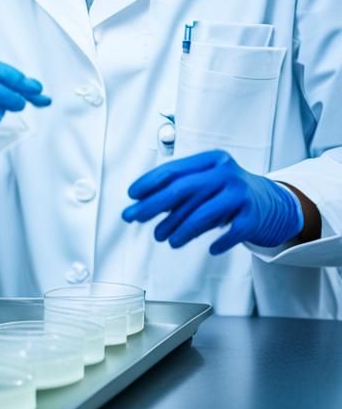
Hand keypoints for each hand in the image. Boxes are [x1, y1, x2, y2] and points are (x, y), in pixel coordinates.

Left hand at [122, 150, 303, 254]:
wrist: (277, 203)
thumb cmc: (231, 194)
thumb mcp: (207, 184)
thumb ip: (181, 191)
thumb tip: (143, 204)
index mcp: (211, 161)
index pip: (174, 170)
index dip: (149, 182)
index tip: (132, 194)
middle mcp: (225, 173)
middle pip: (183, 189)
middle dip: (154, 204)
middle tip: (135, 217)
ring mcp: (241, 194)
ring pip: (203, 213)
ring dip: (179, 228)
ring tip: (165, 238)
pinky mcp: (254, 217)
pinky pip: (231, 232)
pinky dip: (218, 241)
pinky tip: (209, 248)